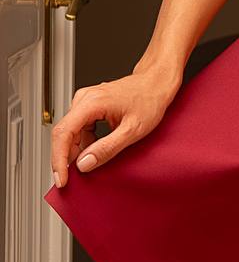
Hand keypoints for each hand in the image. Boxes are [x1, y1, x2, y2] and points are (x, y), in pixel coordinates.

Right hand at [49, 68, 180, 187]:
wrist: (156, 83)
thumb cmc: (149, 100)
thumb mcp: (133, 130)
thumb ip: (107, 148)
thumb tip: (85, 163)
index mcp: (92, 102)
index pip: (63, 133)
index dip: (58, 160)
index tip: (62, 179)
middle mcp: (85, 98)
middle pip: (64, 133)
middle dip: (66, 159)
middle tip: (73, 178)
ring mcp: (86, 100)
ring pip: (70, 131)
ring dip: (75, 151)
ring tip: (90, 162)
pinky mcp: (89, 105)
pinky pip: (78, 127)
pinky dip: (83, 142)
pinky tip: (94, 148)